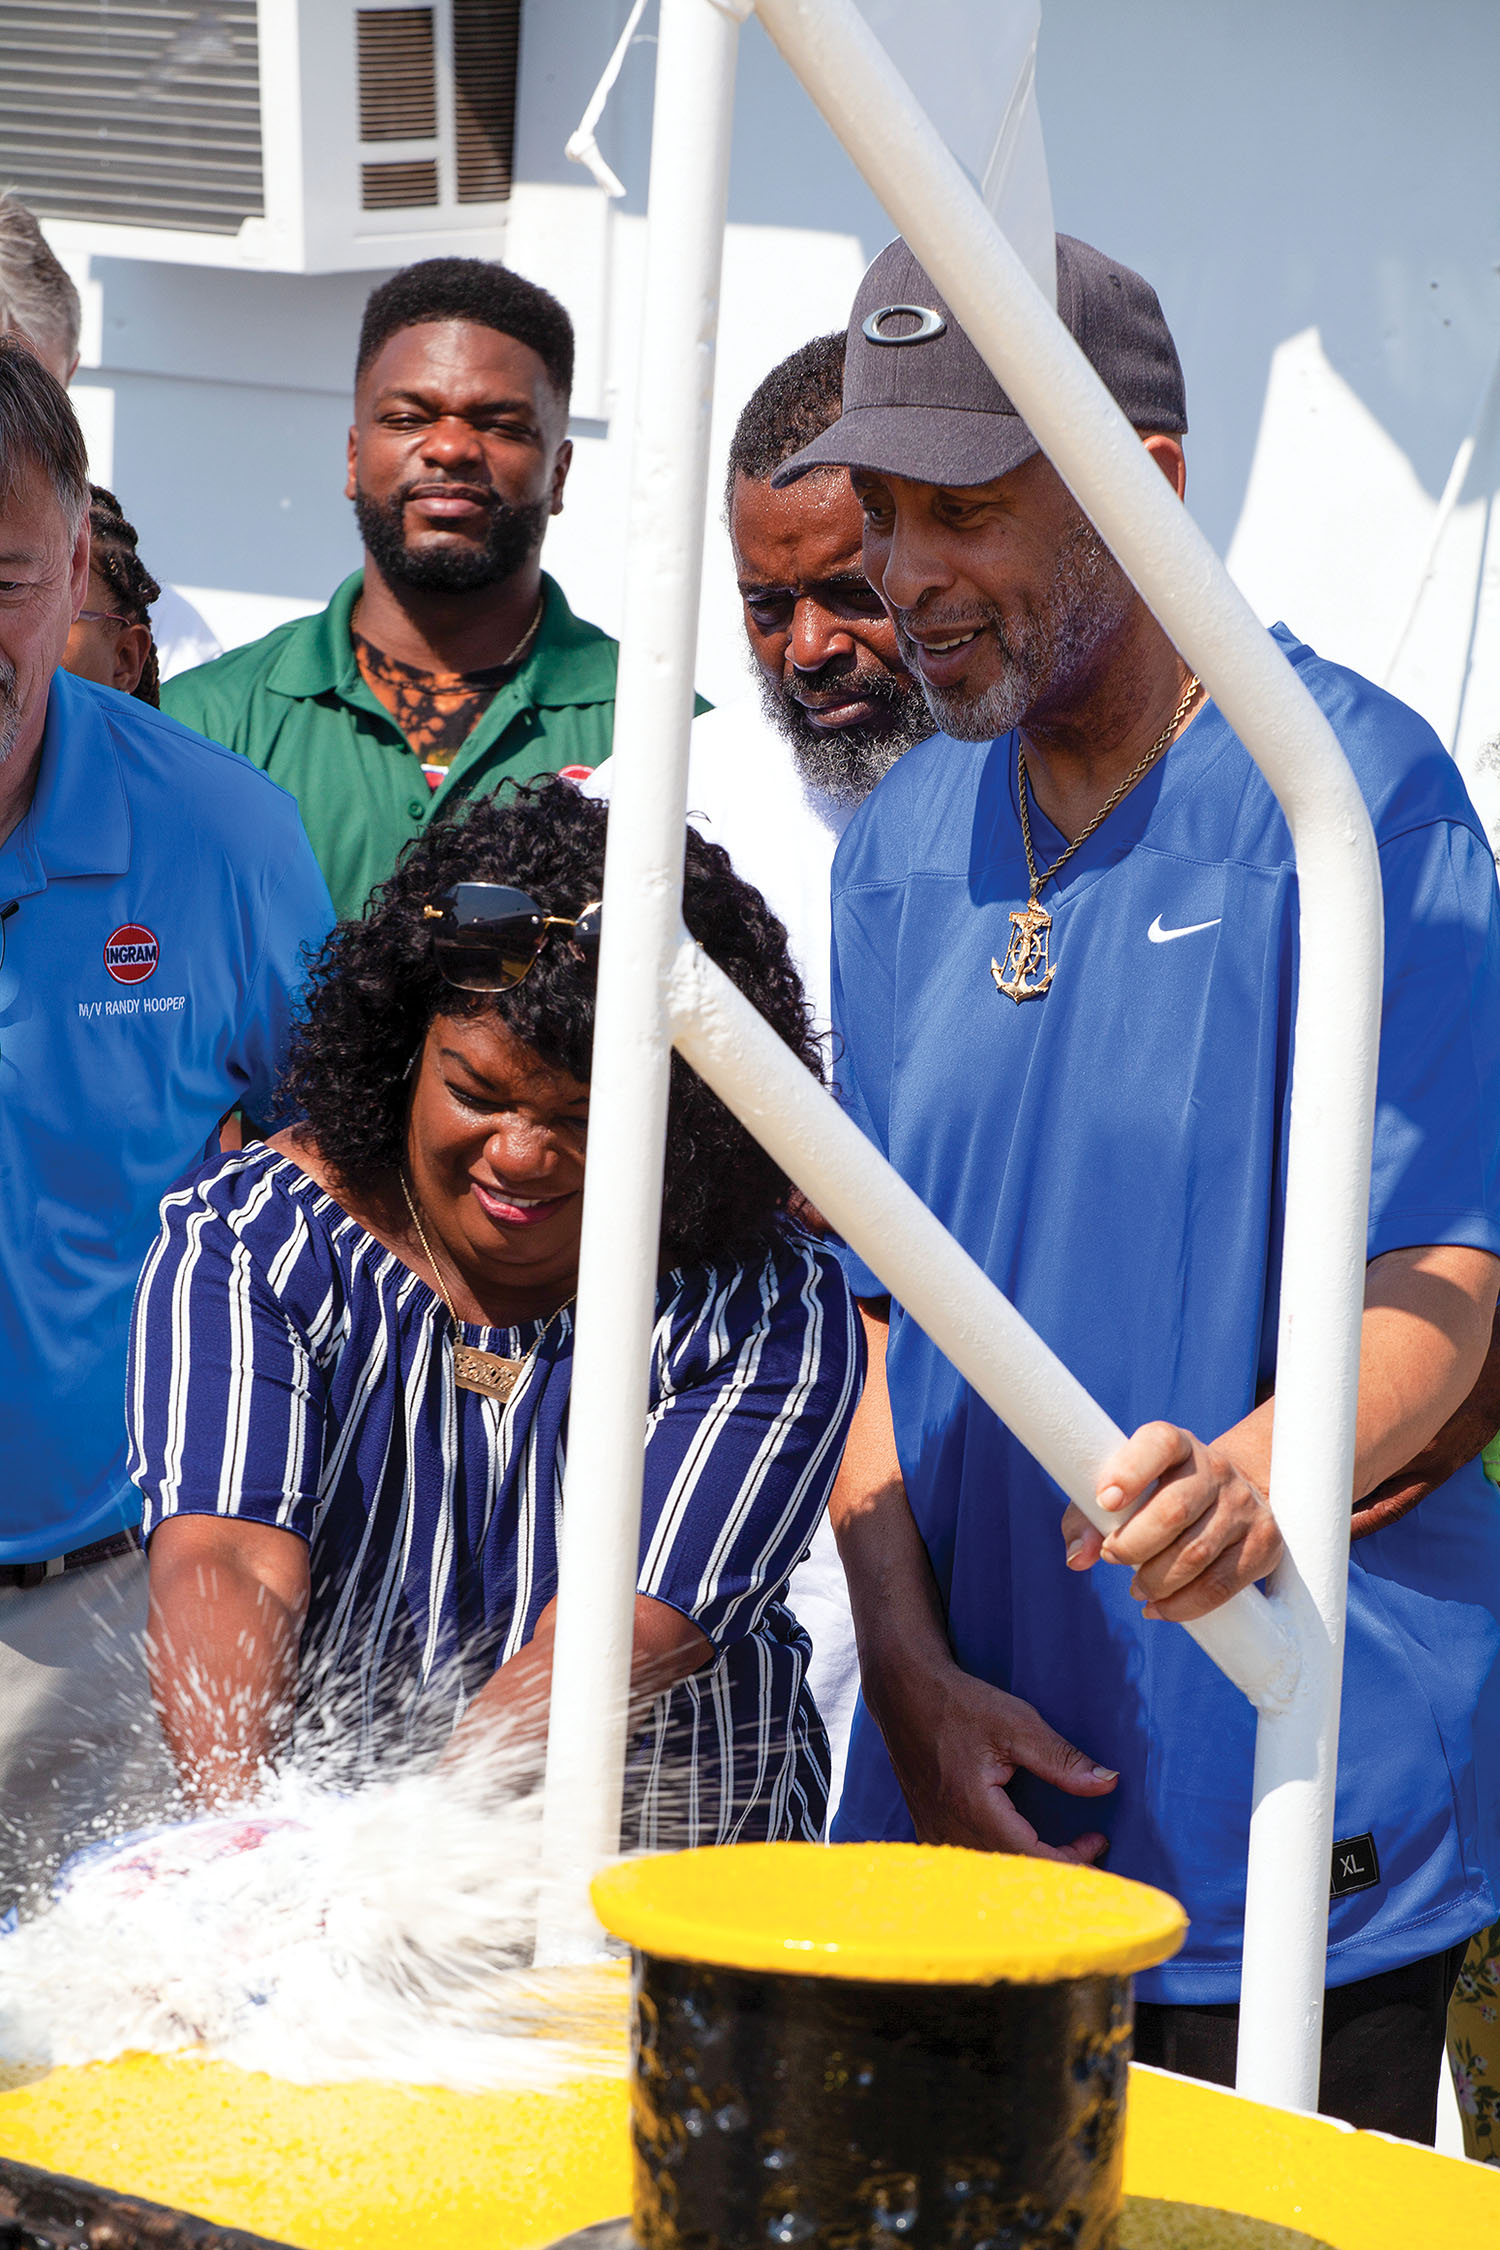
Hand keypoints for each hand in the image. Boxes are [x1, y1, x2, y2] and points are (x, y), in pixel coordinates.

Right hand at [874, 1660, 1116, 1862]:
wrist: (904, 1693)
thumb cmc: (960, 1705)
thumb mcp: (1018, 1724)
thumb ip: (1062, 1759)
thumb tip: (1108, 1783)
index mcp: (973, 1810)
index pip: (1033, 1860)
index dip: (1073, 1861)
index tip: (1097, 1839)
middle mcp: (949, 1830)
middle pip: (1013, 1873)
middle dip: (1055, 1867)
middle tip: (1086, 1848)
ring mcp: (934, 1833)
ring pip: (990, 1871)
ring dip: (1027, 1866)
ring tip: (1058, 1848)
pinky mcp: (927, 1828)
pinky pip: (969, 1861)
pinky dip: (999, 1861)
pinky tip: (1016, 1844)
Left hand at [1060, 1421, 1281, 1621]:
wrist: (1226, 1496)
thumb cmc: (1154, 1495)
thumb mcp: (1118, 1493)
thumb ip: (1086, 1519)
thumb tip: (1077, 1558)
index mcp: (1176, 1444)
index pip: (1158, 1444)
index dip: (1128, 1472)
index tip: (1103, 1501)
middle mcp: (1216, 1469)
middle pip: (1173, 1510)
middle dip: (1133, 1546)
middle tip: (1113, 1558)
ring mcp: (1245, 1505)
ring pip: (1196, 1554)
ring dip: (1156, 1581)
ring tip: (1137, 1588)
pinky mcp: (1264, 1543)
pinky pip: (1222, 1585)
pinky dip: (1185, 1605)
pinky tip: (1161, 1608)